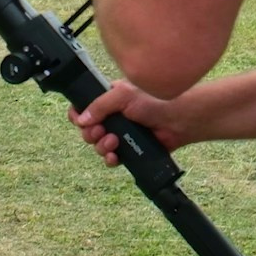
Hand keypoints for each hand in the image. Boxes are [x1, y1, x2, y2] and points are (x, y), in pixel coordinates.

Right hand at [69, 80, 184, 166]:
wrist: (177, 120)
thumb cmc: (155, 101)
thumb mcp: (123, 95)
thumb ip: (99, 105)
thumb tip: (81, 120)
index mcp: (109, 98)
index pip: (84, 107)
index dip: (78, 116)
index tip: (80, 121)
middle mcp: (113, 117)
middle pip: (88, 130)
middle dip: (90, 133)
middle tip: (100, 131)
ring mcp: (121, 134)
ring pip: (98, 145)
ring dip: (102, 146)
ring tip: (113, 142)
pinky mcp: (129, 149)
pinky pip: (112, 158)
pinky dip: (110, 159)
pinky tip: (115, 157)